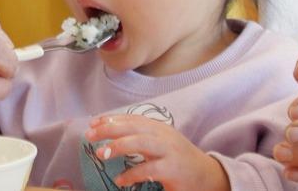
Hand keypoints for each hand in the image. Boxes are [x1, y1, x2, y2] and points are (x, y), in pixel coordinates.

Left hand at [85, 114, 228, 190]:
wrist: (208, 176)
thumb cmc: (178, 160)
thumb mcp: (159, 144)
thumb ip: (139, 137)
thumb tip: (109, 132)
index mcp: (158, 128)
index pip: (131, 118)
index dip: (111, 119)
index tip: (92, 122)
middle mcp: (163, 135)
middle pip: (133, 127)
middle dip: (109, 128)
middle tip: (89, 134)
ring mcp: (169, 151)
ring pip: (140, 142)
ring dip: (118, 146)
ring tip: (101, 153)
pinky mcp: (173, 169)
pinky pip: (149, 169)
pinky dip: (132, 174)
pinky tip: (120, 180)